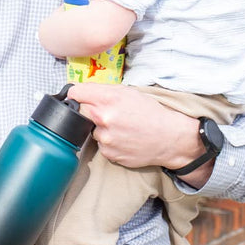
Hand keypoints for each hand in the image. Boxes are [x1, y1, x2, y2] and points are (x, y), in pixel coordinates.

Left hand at [67, 83, 208, 185]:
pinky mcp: (109, 153)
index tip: (78, 97)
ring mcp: (105, 138)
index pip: (76, 93)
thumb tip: (82, 90)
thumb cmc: (152, 113)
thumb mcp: (130, 92)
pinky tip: (124, 139)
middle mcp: (104, 118)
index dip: (76, 94)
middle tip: (107, 113)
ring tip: (121, 128)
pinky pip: (101, 145)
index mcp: (108, 98)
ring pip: (92, 130)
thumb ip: (105, 90)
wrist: (169, 138)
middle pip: (80, 112)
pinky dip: (109, 142)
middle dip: (90, 111)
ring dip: (101, 128)